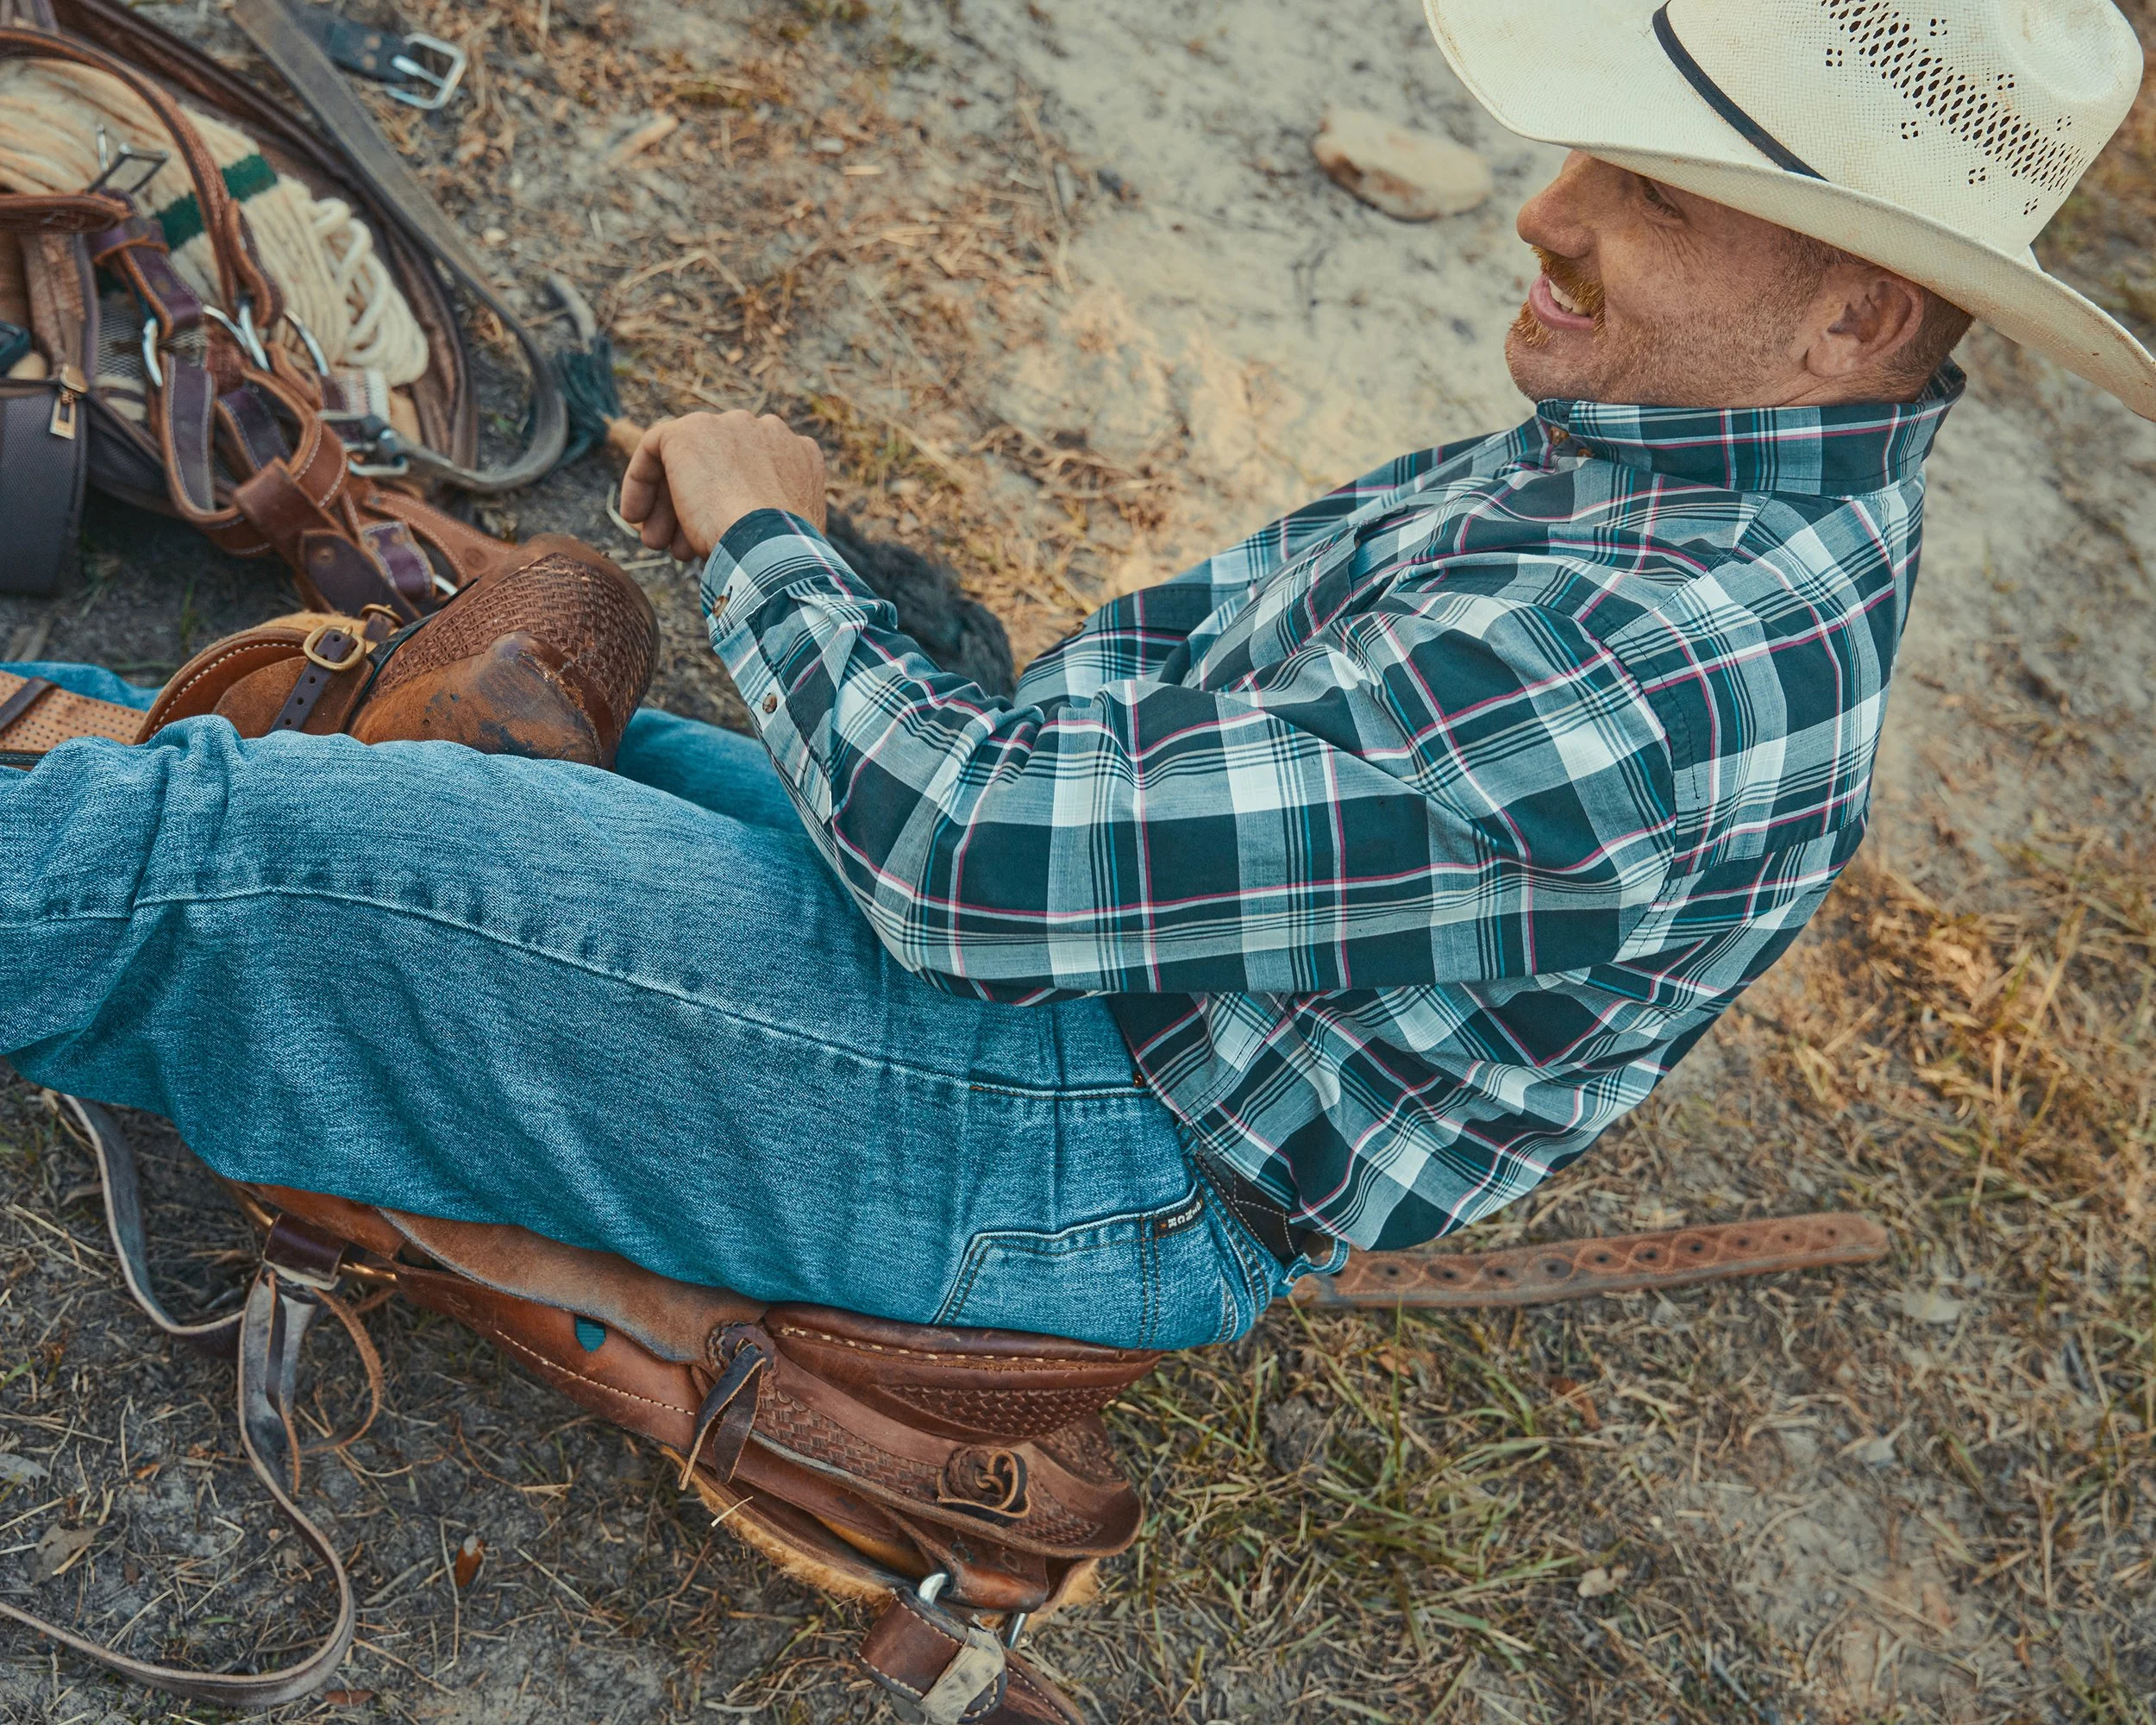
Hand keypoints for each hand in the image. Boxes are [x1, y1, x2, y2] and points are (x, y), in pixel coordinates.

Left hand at [617, 411, 827, 561]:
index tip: (709, 541)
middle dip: (695, 509)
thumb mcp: (781, 535)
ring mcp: (730, 426)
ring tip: (657, 545)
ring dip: (670, 505)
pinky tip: (635, 516)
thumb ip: (764, 518)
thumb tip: (729, 534)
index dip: (727, 508)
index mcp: (799, 456)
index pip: (752, 473)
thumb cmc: (780, 558)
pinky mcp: (691, 430)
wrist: (771, 546)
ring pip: (688, 461)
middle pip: (719, 465)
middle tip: (677, 550)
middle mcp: (769, 431)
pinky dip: (640, 482)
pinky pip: (655, 447)